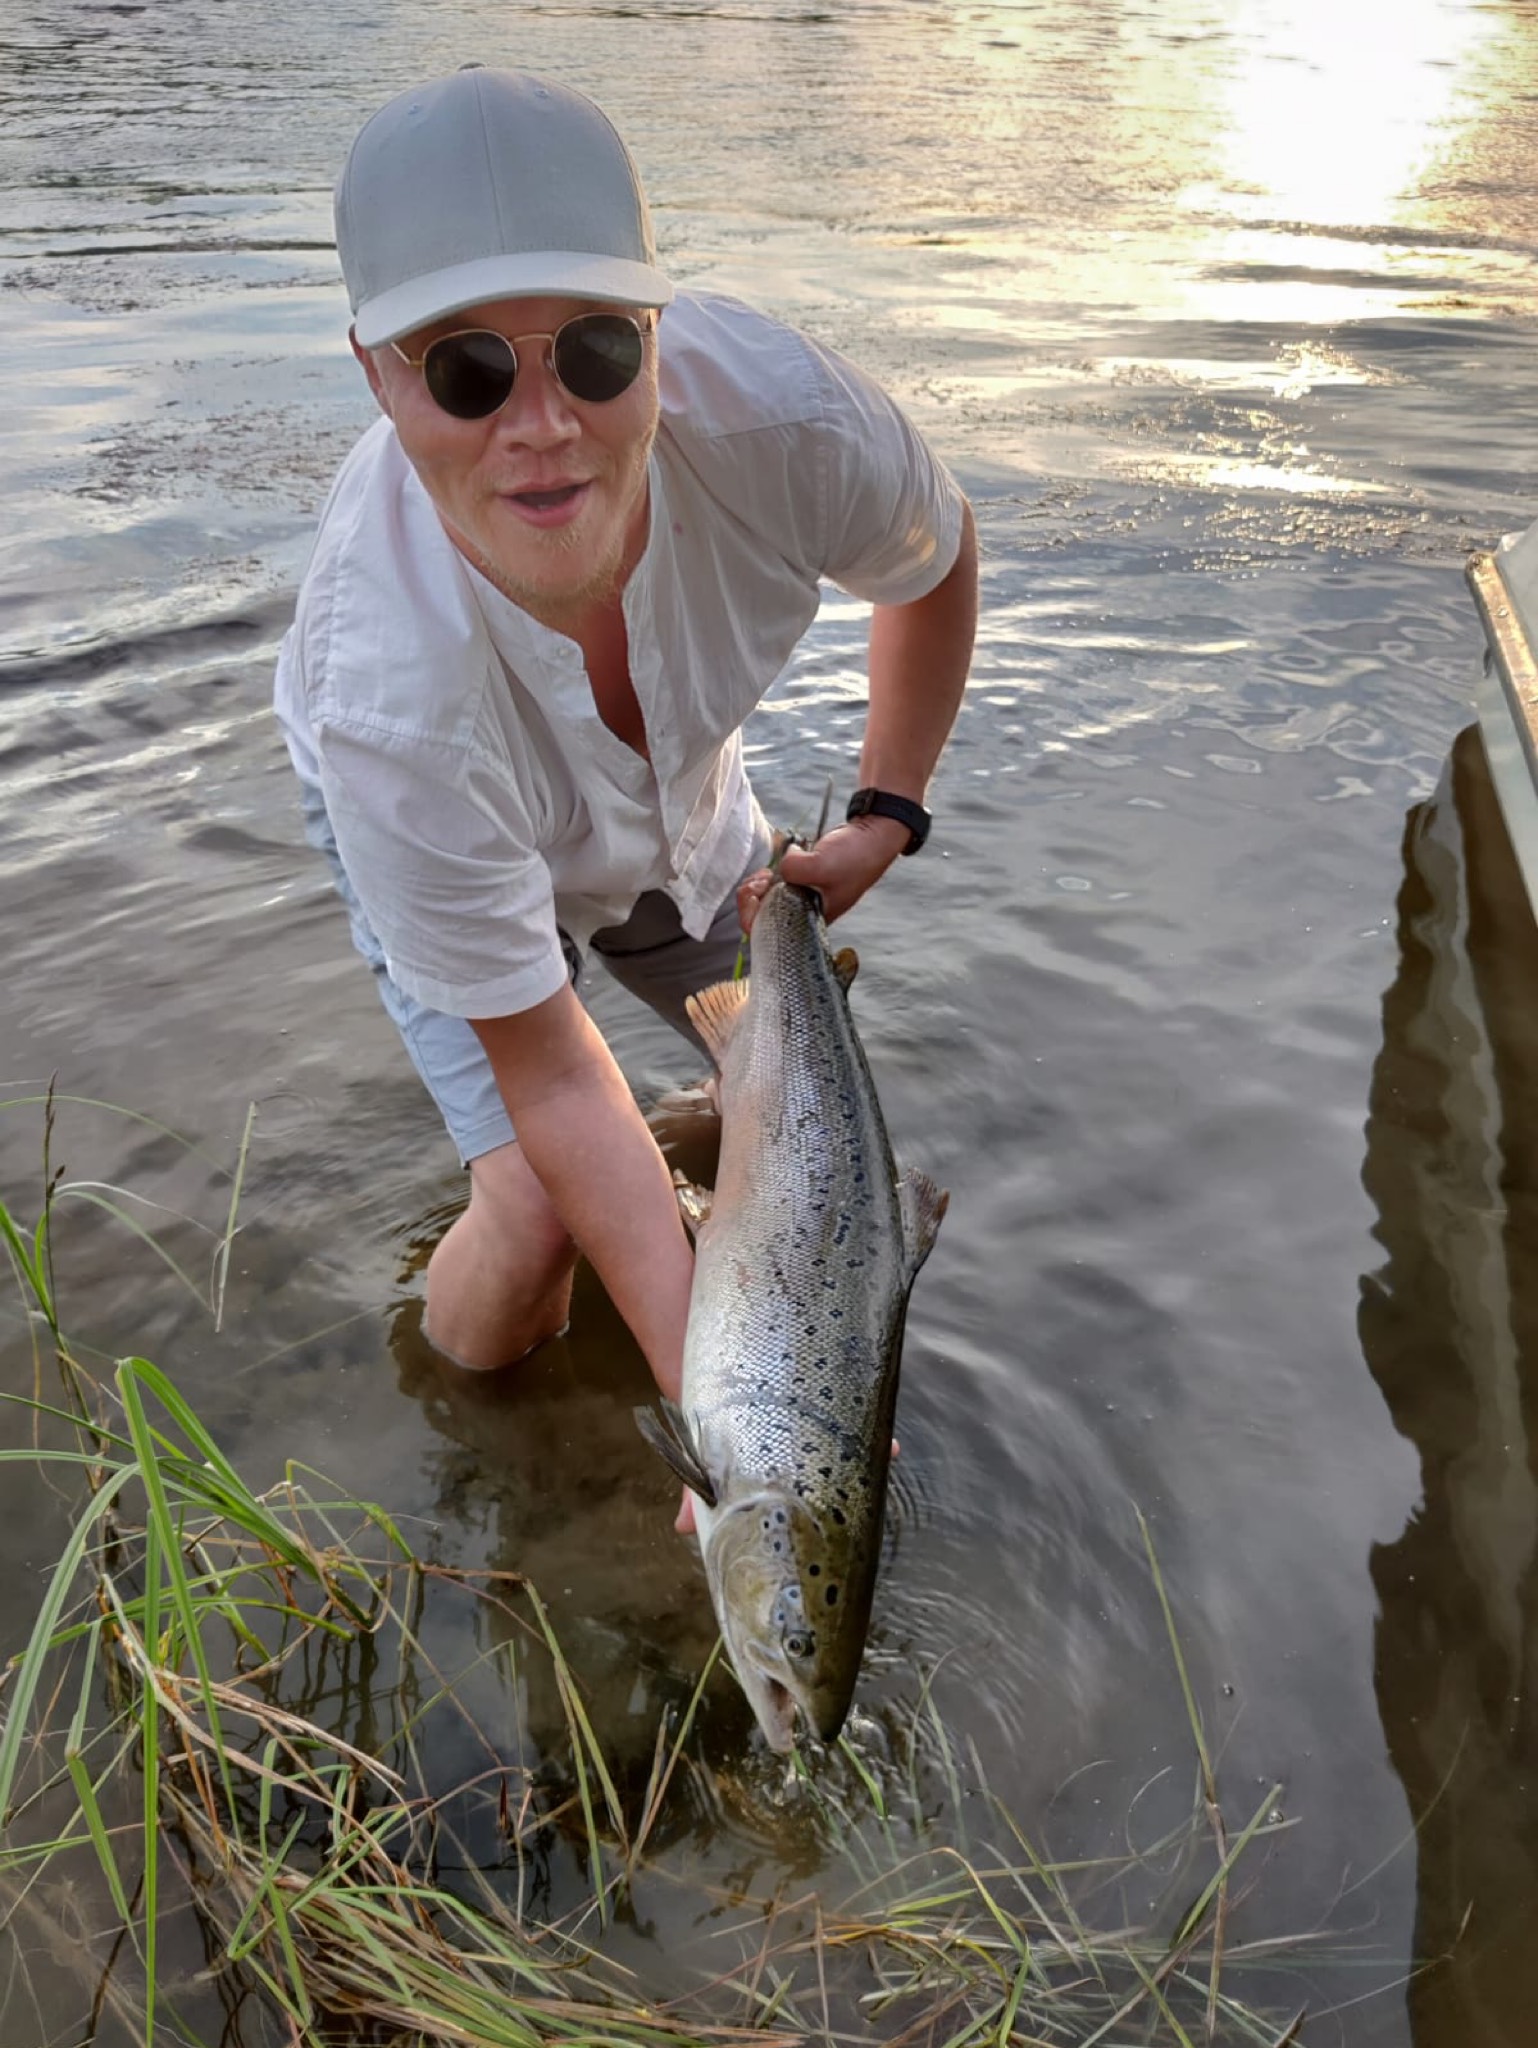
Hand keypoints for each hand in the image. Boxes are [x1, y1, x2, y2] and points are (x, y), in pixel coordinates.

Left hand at [737, 815, 909, 931]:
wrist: (872, 837)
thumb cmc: (854, 857)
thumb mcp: (822, 864)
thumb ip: (794, 870)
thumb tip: (779, 870)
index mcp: (807, 922)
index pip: (764, 933)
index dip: (750, 912)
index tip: (758, 890)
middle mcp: (801, 914)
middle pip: (758, 916)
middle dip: (751, 895)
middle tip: (763, 877)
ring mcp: (800, 898)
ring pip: (763, 900)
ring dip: (758, 883)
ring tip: (768, 871)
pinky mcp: (801, 882)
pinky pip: (773, 884)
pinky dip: (768, 874)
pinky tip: (777, 864)